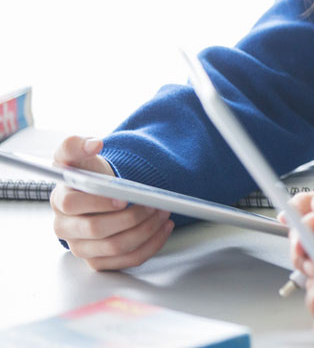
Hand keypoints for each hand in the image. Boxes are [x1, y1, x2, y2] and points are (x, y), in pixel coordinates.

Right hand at [50, 135, 172, 270]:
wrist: (99, 193)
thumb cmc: (89, 175)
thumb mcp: (78, 154)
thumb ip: (76, 144)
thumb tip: (93, 144)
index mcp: (60, 201)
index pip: (73, 205)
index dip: (100, 202)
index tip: (123, 197)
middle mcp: (66, 228)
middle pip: (97, 230)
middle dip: (131, 216)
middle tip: (154, 204)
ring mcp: (81, 247)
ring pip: (116, 247)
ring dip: (146, 230)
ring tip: (163, 213)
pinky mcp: (98, 261)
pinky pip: (127, 260)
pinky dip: (151, 245)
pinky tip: (163, 229)